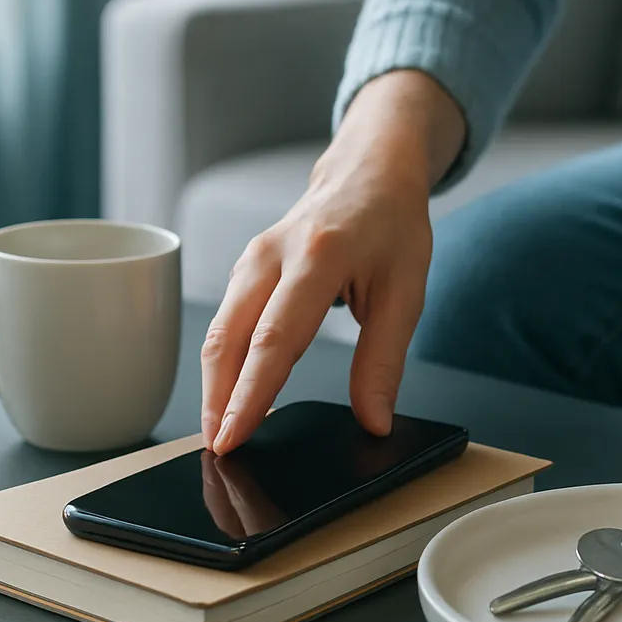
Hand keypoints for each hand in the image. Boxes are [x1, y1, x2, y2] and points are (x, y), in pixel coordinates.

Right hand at [201, 71, 464, 452]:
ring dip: (214, 384)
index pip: (274, 337)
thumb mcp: (407, 291)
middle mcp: (273, 253)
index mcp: (318, 256)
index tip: (233, 435)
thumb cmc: (391, 224)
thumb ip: (385, 359)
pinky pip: (226, 319)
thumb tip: (373, 420)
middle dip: (217, 398)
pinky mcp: (246, 267)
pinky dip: (222, 360)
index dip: (250, 393)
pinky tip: (226, 394)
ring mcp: (252, 257)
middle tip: (217, 450)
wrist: (369, 171)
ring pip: (220, 330)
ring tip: (218, 433)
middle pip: (230, 336)